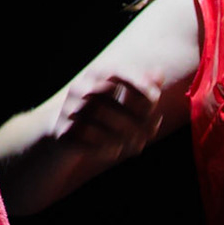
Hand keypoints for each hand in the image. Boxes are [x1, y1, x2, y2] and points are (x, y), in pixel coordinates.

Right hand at [48, 70, 166, 161]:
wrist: (63, 129)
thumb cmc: (102, 110)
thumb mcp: (121, 95)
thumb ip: (142, 84)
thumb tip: (160, 74)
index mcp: (93, 76)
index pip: (113, 72)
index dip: (135, 82)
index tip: (156, 97)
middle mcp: (79, 89)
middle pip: (106, 98)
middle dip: (132, 116)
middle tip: (152, 133)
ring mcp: (68, 110)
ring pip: (95, 120)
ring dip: (121, 135)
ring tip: (139, 145)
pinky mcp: (63, 132)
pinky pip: (84, 139)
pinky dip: (103, 147)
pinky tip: (117, 152)